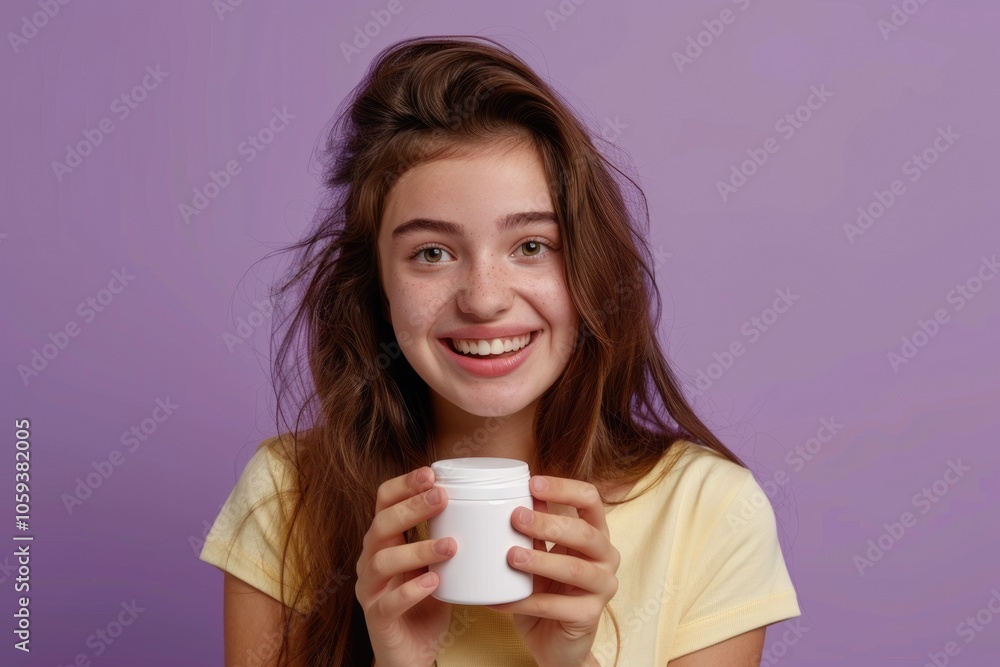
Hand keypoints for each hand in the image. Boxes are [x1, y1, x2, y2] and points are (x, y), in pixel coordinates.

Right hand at [356, 466, 457, 666]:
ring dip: (417, 549)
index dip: (403, 484)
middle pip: (381, 525)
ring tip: (451, 545)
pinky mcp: (378, 618)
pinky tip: (434, 582)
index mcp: (384, 540)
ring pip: (382, 561)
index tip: (431, 473)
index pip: (383, 501)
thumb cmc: (429, 598)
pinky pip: (388, 602)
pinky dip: (410, 590)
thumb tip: (492, 502)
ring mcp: (370, 589)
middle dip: (411, 508)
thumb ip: (451, 533)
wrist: (413, 650)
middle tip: (442, 498)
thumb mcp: (440, 562)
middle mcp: (370, 559)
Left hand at [485, 475, 619, 666]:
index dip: (564, 489)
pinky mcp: (590, 615)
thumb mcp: (539, 555)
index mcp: (595, 534)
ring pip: (575, 569)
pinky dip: (525, 601)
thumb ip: (536, 529)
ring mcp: (603, 586)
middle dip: (550, 523)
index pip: (590, 500)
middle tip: (516, 518)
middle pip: (585, 533)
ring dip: (541, 560)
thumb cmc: (547, 591)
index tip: (533, 483)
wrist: (554, 642)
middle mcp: (606, 557)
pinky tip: (499, 598)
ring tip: (511, 556)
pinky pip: (556, 606)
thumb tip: (519, 496)